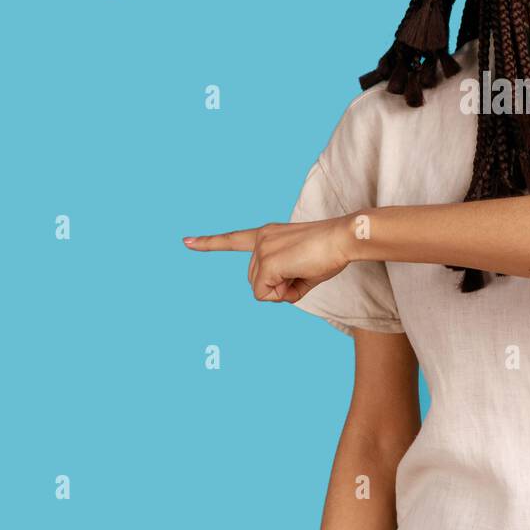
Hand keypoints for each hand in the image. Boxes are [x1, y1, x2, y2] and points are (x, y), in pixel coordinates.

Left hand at [183, 218, 351, 302]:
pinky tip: (301, 275)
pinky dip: (284, 295)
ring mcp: (262, 250)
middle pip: (255, 281)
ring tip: (305, 271)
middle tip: (304, 272)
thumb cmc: (330, 252)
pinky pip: (267, 295)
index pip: (232, 239)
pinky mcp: (268, 263)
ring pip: (261, 290)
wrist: (343, 238)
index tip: (186, 241)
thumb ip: (283, 279)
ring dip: (282, 291)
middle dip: (279, 287)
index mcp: (267, 234)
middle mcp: (260, 239)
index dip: (208, 243)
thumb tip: (272, 294)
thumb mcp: (303, 267)